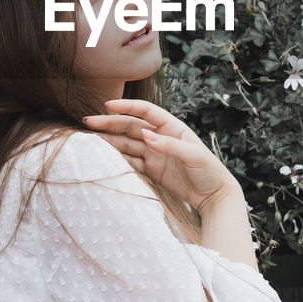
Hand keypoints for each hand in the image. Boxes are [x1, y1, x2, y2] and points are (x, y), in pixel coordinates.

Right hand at [82, 97, 236, 213]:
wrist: (214, 195)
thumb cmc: (209, 171)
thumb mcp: (194, 155)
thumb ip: (170, 145)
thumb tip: (147, 136)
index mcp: (172, 127)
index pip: (145, 111)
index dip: (127, 106)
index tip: (108, 105)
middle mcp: (160, 138)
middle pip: (130, 127)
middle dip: (109, 124)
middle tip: (88, 122)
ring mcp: (154, 154)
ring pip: (127, 144)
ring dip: (110, 142)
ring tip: (90, 141)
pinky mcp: (152, 170)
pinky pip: (131, 162)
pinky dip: (117, 160)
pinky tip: (104, 158)